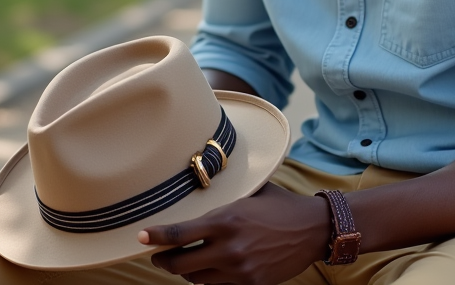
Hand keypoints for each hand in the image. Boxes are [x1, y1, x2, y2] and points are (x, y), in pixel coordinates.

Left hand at [140, 183, 330, 284]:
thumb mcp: (251, 193)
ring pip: (196, 278)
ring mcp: (239, 269)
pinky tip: (208, 269)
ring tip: (184, 261)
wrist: (314, 230)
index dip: (156, 237)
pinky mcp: (250, 284)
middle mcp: (229, 248)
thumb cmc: (281, 205)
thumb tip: (202, 181)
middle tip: (158, 255)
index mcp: (226, 220)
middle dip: (164, 260)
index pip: (179, 234)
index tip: (141, 237)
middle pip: (180, 264)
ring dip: (186, 270)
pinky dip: (207, 279)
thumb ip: (225, 196)